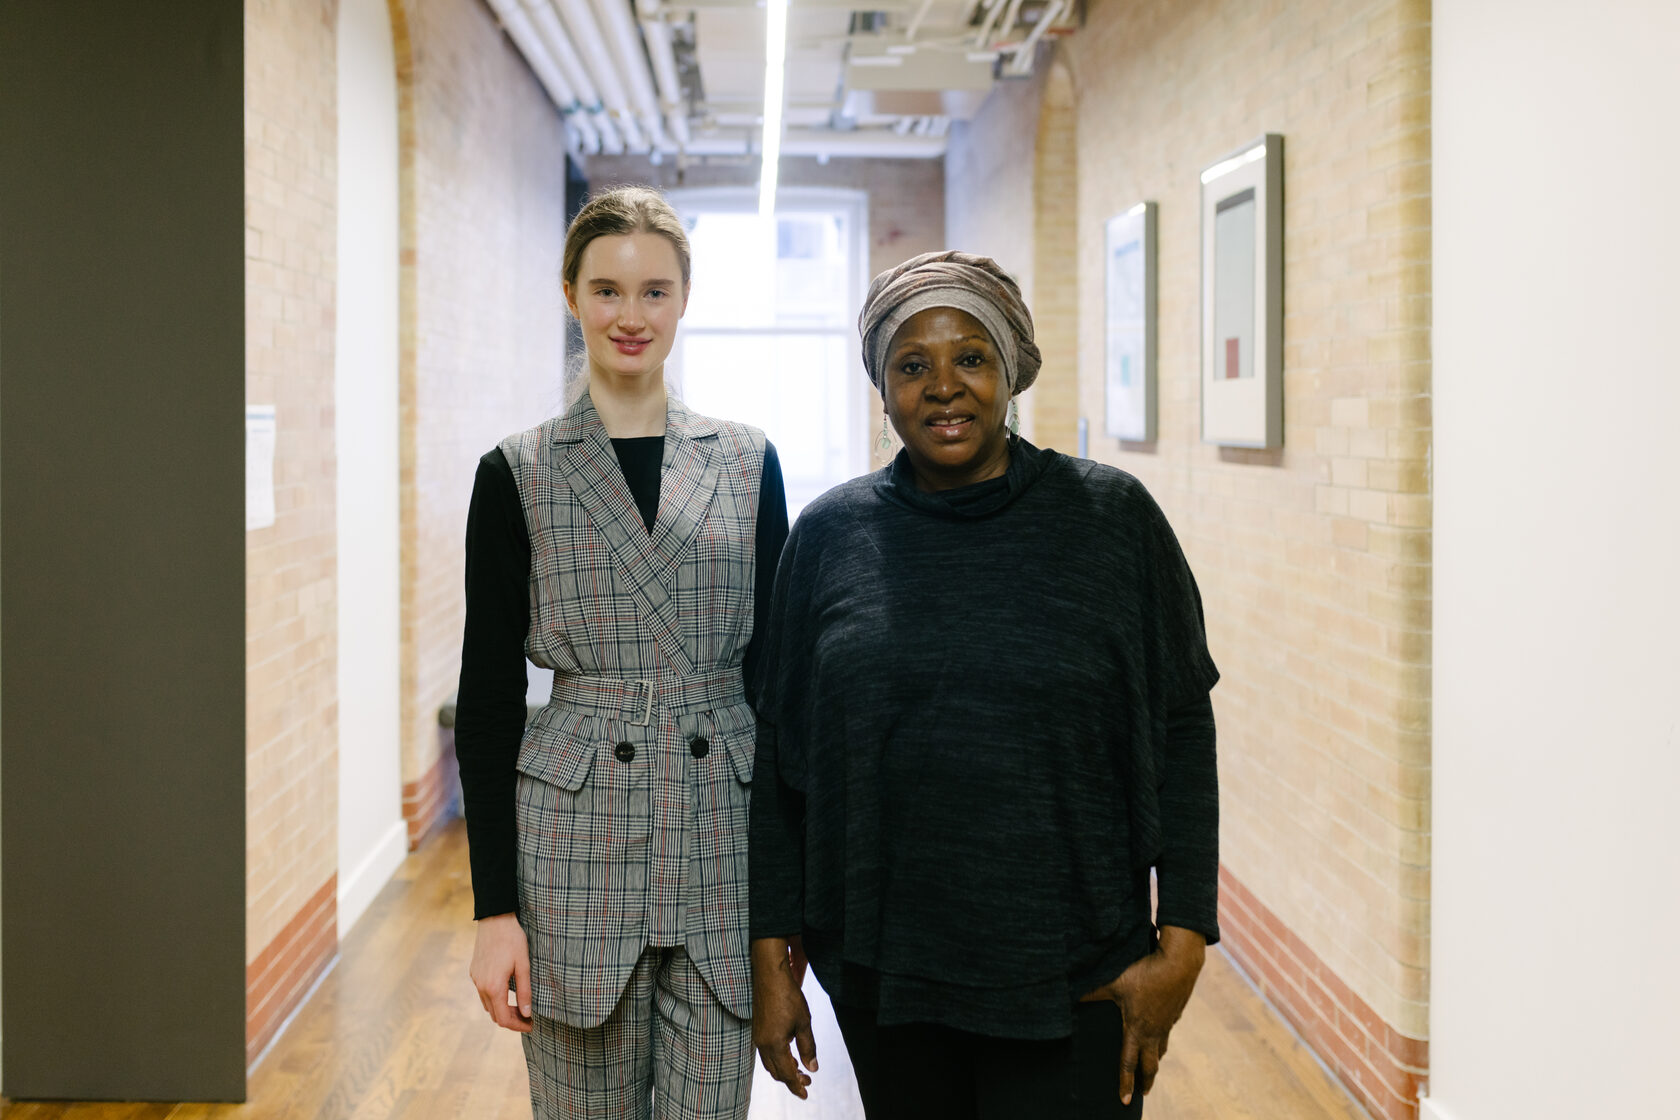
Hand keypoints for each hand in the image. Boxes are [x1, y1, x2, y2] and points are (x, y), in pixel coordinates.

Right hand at [470, 912, 532, 1033]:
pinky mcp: (474, 972)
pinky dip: (495, 999)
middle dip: (512, 1020)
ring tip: (519, 1006)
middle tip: (529, 1017)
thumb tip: (527, 1013)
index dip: (519, 1026)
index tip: (532, 1025)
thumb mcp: (524, 965)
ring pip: (488, 1005)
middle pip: (495, 1016)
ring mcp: (475, 979)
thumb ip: (525, 991)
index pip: (504, 1019)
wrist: (494, 919)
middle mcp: (481, 986)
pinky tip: (507, 992)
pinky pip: (483, 993)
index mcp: (494, 987)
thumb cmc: (512, 940)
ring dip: (502, 1010)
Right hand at [751, 937, 817, 1097]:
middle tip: (807, 1082)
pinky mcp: (757, 1029)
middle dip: (791, 1079)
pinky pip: (766, 1053)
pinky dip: (777, 1059)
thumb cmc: (788, 996)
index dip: (796, 1086)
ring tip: (799, 1070)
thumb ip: (808, 1047)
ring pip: (770, 1063)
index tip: (806, 1093)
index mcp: (775, 1044)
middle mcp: (763, 1044)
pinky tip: (788, 1054)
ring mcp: (758, 1037)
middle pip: (776, 1072)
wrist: (769, 974)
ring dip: (784, 1070)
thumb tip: (812, 1068)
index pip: (786, 1074)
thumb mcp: (804, 1023)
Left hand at [1080, 925, 1205, 1104]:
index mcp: (1136, 1029)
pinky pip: (1168, 1033)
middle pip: (1150, 1065)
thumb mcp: (1115, 982)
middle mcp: (1154, 1032)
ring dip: (1155, 1062)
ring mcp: (1167, 1024)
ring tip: (1151, 1068)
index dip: (1125, 1083)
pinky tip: (1159, 1036)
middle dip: (1145, 1081)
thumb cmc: (1145, 973)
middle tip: (1141, 1093)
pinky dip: (1162, 1040)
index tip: (1125, 1101)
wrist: (1179, 965)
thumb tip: (1073, 997)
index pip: (1128, 1063)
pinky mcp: (1175, 1014)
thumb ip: (1094, 992)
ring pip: (1161, 1049)